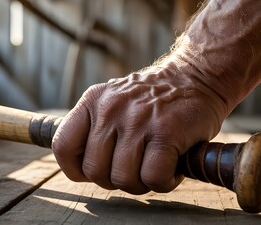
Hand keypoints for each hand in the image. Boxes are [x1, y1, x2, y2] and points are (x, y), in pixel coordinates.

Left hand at [52, 54, 228, 193]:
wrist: (197, 77)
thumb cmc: (154, 101)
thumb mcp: (114, 101)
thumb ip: (94, 127)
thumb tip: (80, 166)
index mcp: (93, 101)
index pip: (63, 146)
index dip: (77, 169)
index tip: (97, 169)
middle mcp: (111, 109)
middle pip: (95, 171)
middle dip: (115, 179)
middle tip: (135, 168)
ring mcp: (138, 119)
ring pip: (123, 178)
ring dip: (141, 183)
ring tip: (154, 166)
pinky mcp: (166, 131)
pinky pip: (152, 177)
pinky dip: (163, 182)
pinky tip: (171, 168)